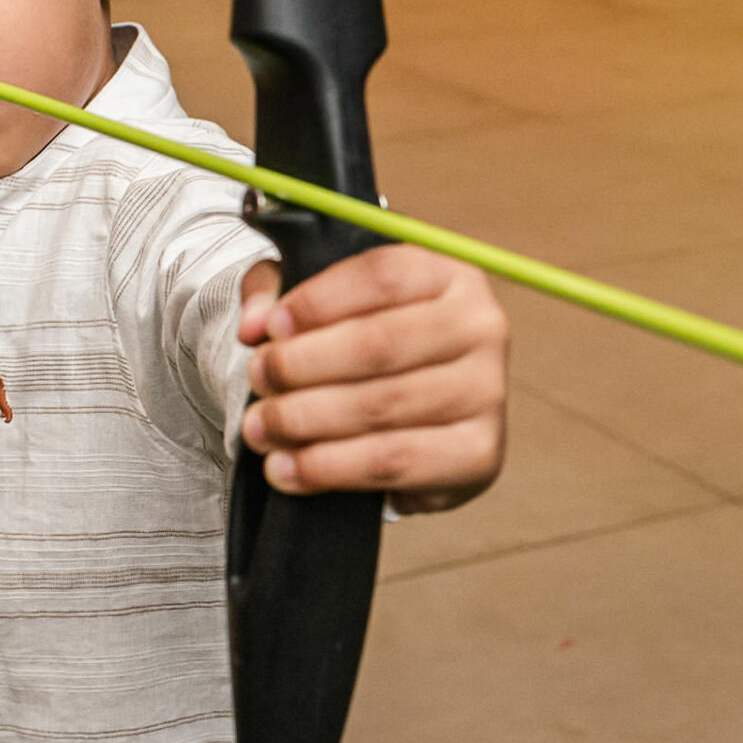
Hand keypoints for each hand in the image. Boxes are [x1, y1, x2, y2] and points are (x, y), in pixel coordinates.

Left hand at [237, 245, 508, 513]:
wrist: (422, 426)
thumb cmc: (371, 352)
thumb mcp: (323, 305)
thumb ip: (279, 295)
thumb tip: (255, 323)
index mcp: (450, 275)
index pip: (382, 274)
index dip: (317, 301)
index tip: (268, 329)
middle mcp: (482, 327)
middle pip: (378, 343)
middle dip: (301, 365)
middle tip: (256, 381)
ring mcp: (487, 392)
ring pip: (379, 406)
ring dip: (304, 421)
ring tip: (259, 428)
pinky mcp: (480, 454)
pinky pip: (392, 461)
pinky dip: (329, 468)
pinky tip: (289, 468)